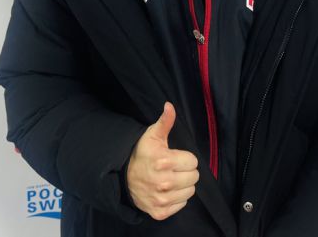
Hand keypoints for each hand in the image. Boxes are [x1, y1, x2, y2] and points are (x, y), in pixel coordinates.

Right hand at [126, 102, 199, 220]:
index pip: (193, 162)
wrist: (124, 178)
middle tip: (174, 169)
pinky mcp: (160, 212)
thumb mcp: (152, 136)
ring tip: (171, 179)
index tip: (174, 158)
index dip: (185, 158)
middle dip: (186, 171)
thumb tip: (170, 106)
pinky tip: (167, 191)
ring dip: (183, 185)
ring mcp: (162, 199)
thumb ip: (165, 122)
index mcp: (164, 161)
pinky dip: (176, 199)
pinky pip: (182, 205)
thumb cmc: (142, 154)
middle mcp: (163, 182)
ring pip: (190, 192)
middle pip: (194, 177)